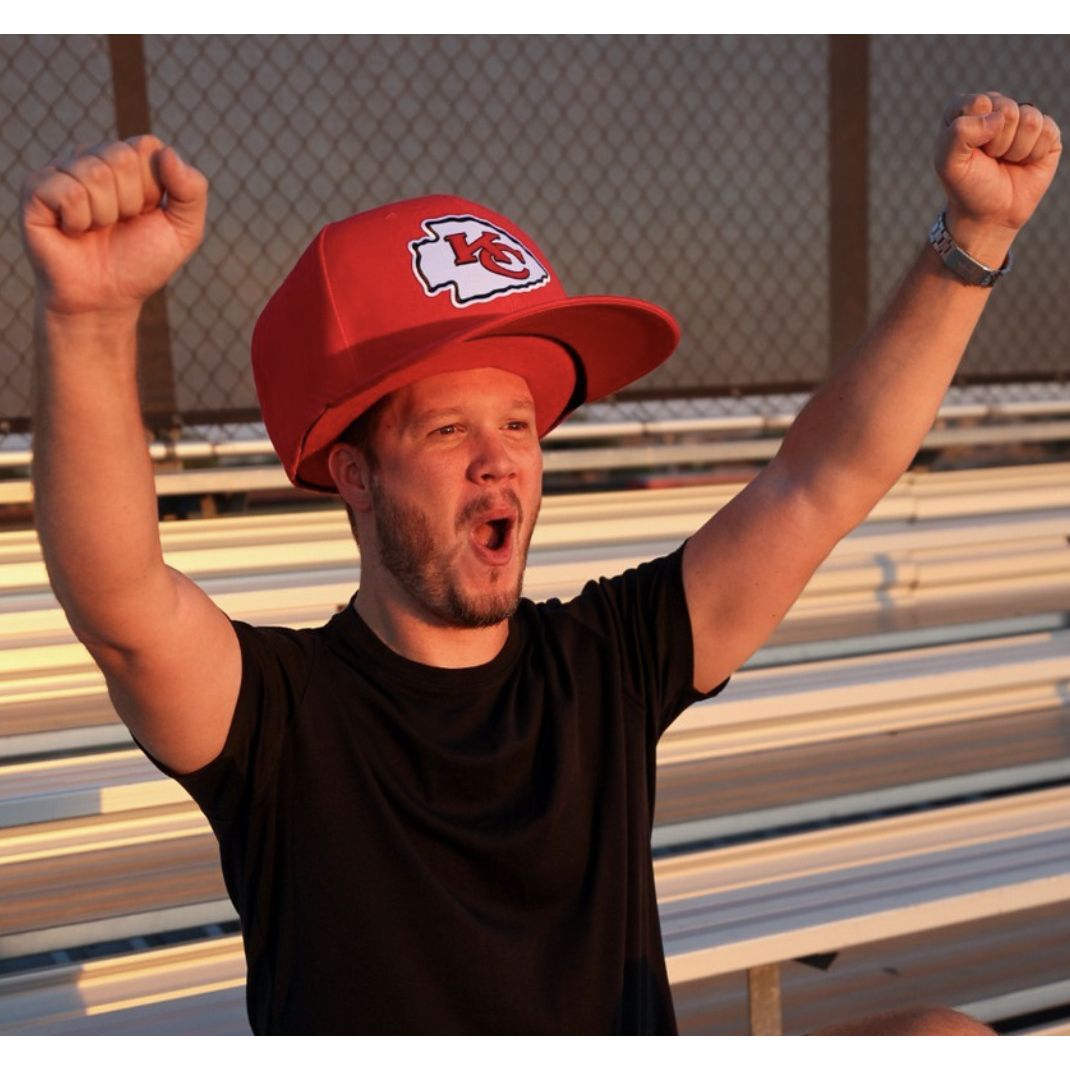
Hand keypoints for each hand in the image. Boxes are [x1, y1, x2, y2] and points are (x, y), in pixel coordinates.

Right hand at [19, 135, 207, 317]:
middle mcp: (93, 158)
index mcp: (128, 162)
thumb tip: (167, 152)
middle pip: (121, 156)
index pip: (147, 147)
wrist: (106, 298)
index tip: (146, 214)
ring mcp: (62, 171)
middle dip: (130, 202)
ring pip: (94, 173)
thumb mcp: (183, 232)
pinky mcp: (36, 189)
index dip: (153, 187)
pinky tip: (73, 231)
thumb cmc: (141, 263)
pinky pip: (67, 192)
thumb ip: (192, 191)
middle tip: (119, 225)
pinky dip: (79, 221)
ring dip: (105, 215)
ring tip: (96, 230)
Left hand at [935, 92, 1060, 261]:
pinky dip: (1033, 153)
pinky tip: (1024, 162)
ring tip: (1005, 160)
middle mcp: (995, 109)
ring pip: (1029, 119)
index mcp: (967, 110)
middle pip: (1006, 109)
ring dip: (1015, 149)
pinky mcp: (1046, 132)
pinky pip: (1047, 131)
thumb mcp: (948, 163)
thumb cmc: (967, 186)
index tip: (969, 151)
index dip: (974, 131)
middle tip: (989, 158)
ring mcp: (1022, 119)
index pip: (978, 102)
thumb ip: (959, 133)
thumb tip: (998, 117)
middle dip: (996, 142)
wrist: (990, 214)